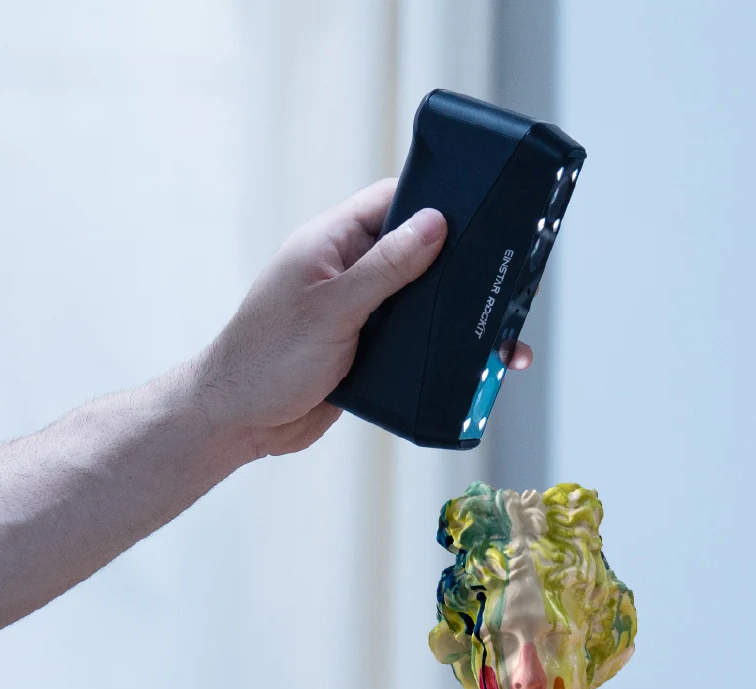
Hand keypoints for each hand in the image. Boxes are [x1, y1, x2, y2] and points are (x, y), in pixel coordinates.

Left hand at [191, 179, 534, 461]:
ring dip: (461, 316)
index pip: (392, 202)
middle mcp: (350, 272)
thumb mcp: (332, 307)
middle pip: (420, 252)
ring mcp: (363, 311)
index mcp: (332, 243)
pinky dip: (446, 349)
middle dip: (463, 266)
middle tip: (513, 279)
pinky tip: (478, 364)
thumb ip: (386, 266)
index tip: (483, 208)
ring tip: (507, 333)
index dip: (436, 199)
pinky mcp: (372, 350)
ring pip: (425, 301)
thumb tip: (436, 223)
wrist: (242, 422)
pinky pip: (418, 340)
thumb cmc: (268, 358)